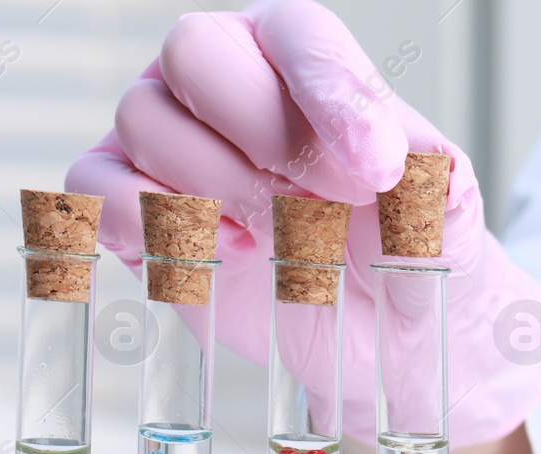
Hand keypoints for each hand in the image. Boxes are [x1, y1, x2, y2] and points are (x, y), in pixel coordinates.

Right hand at [66, 0, 540, 448]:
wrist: (375, 329)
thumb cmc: (403, 250)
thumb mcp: (444, 222)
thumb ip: (440, 192)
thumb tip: (435, 176)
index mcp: (299, 54)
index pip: (297, 36)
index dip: (333, 97)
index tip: (380, 170)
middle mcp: (224, 78)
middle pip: (194, 52)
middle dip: (262, 137)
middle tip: (320, 204)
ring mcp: (166, 137)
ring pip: (146, 122)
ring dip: (220, 192)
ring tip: (284, 240)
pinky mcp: (131, 203)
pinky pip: (97, 188)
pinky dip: (149, 224)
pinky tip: (226, 257)